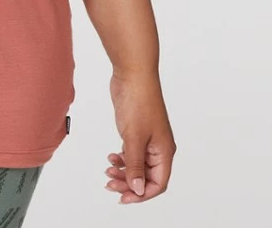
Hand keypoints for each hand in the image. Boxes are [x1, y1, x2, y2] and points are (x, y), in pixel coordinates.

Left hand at [104, 71, 176, 203]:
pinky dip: (122, 158)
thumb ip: (134, 165)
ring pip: (138, 165)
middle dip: (129, 183)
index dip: (142, 194)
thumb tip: (138, 189)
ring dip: (123, 171)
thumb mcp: (134, 138)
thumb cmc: (139, 101)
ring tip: (108, 170)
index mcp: (164, 151)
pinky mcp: (138, 130)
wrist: (132, 74)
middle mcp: (159, 147)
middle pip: (147, 177)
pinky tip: (112, 157)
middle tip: (110, 184)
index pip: (158, 184)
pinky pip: (132, 152)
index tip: (124, 197)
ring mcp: (148, 139)